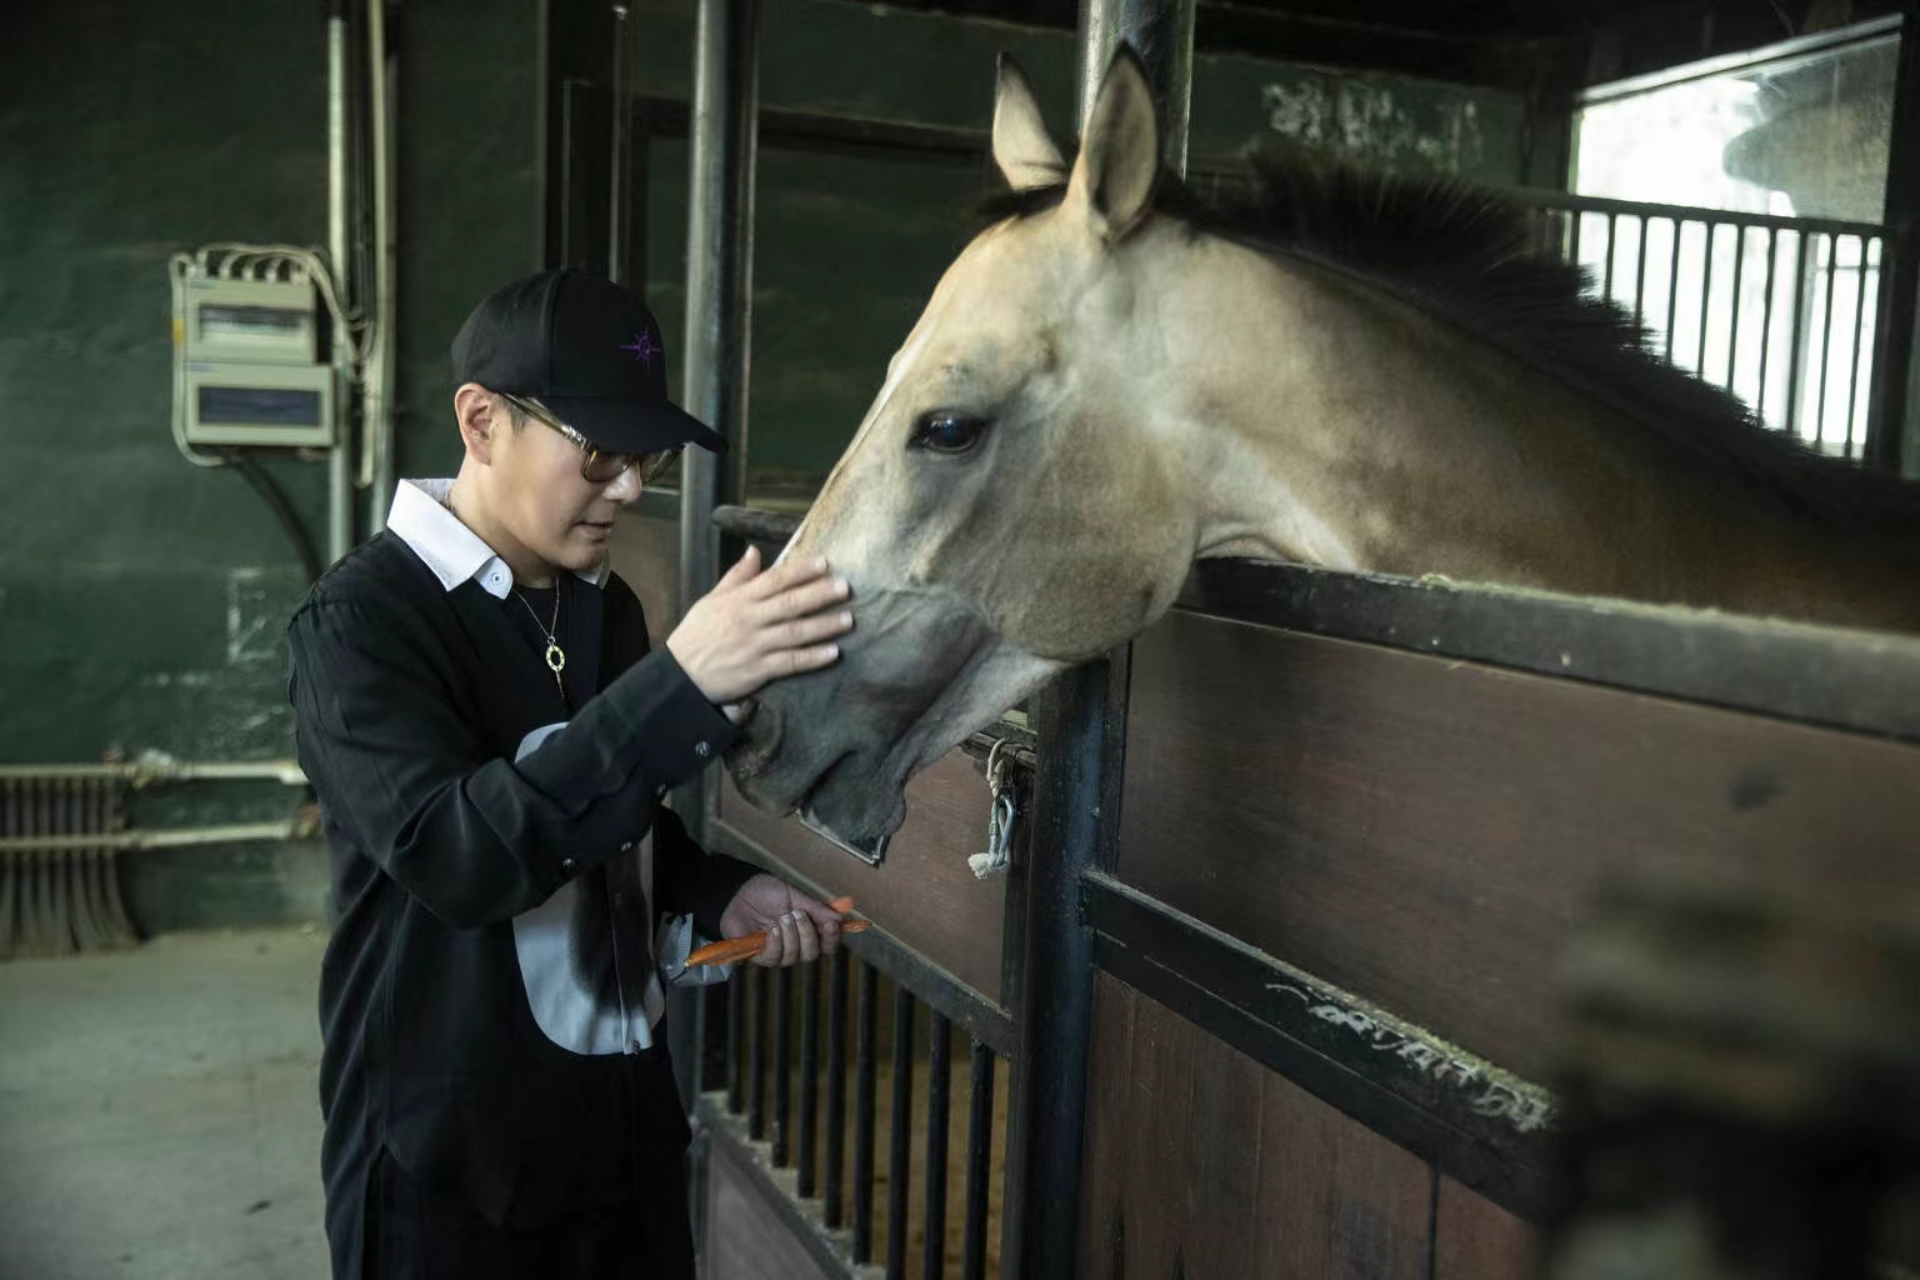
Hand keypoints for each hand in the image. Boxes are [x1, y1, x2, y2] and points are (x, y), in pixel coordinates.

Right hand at [666, 546, 853, 705]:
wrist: (680, 674)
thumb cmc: (697, 634)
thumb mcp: (712, 600)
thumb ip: (737, 577)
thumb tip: (754, 551)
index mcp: (739, 600)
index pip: (775, 580)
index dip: (801, 571)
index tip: (824, 563)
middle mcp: (750, 620)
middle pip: (790, 604)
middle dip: (819, 594)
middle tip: (845, 587)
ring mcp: (756, 646)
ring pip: (795, 633)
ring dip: (824, 626)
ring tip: (848, 619)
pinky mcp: (759, 670)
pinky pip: (791, 662)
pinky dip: (812, 658)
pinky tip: (833, 652)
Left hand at [717, 874, 843, 966]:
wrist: (740, 892)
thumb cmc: (767, 893)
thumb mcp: (794, 895)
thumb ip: (815, 907)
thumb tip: (839, 917)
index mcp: (807, 930)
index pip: (827, 944)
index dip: (832, 937)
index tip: (833, 923)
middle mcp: (795, 945)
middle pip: (812, 954)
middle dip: (808, 935)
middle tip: (798, 914)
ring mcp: (777, 952)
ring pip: (794, 957)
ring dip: (791, 937)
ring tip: (782, 917)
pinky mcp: (759, 955)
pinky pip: (773, 958)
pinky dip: (776, 944)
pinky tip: (772, 930)